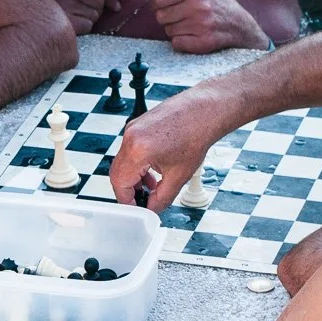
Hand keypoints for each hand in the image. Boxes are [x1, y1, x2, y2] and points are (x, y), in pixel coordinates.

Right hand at [42, 0, 112, 35]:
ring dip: (87, 20)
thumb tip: (114, 3)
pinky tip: (69, 27)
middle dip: (93, 10)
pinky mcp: (67, 19)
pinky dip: (82, 29)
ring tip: (69, 20)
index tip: (115, 6)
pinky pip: (89, 25)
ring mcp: (65, 2)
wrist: (24, 25)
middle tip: (75, 15)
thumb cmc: (45, 11)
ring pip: (95, 14)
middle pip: (99, 0)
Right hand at [107, 82, 235, 208]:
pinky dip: (137, 163)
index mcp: (138, 150)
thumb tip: (152, 208)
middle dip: (128, 190)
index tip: (135, 208)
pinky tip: (153, 168)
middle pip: (117, 173)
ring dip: (133, 177)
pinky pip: (129, 149)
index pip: (119, 183)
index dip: (126, 200)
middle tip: (142, 200)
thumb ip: (161, 198)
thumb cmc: (195, 137)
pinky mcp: (137, 125)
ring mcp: (132, 129)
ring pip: (123, 161)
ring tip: (151, 185)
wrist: (204, 111)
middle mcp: (130, 137)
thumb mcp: (179, 176)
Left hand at [147, 0, 270, 53]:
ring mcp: (202, 25)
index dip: (158, 3)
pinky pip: (176, 43)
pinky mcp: (203, 42)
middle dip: (168, 17)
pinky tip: (194, 36)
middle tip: (183, 16)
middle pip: (161, 16)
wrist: (240, 26)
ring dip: (176, 30)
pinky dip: (182, 42)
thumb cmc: (214, 5)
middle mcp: (199, 5)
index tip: (167, 4)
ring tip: (191, 25)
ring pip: (168, 31)